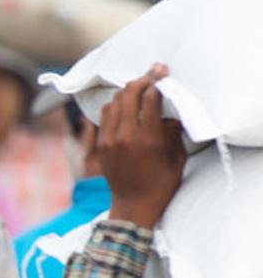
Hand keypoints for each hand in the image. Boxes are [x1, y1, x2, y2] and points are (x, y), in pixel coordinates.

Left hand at [98, 63, 186, 227]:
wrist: (133, 205)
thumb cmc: (161, 183)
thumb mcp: (176, 156)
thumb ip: (173, 131)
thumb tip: (170, 109)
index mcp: (147, 139)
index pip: (149, 99)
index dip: (156, 81)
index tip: (162, 72)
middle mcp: (124, 136)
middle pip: (128, 95)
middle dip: (141, 80)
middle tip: (152, 74)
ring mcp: (108, 140)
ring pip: (113, 102)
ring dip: (126, 92)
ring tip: (139, 87)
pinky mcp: (100, 144)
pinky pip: (105, 115)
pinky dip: (115, 105)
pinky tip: (125, 103)